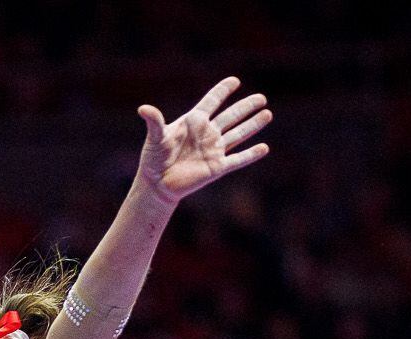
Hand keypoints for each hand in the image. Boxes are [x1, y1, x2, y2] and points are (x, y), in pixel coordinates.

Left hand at [136, 78, 272, 205]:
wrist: (157, 184)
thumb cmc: (153, 159)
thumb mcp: (155, 138)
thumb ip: (154, 122)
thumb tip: (143, 109)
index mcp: (194, 121)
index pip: (212, 101)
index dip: (222, 91)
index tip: (235, 81)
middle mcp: (207, 133)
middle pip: (231, 116)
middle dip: (246, 106)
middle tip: (262, 97)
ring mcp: (214, 149)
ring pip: (238, 134)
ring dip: (253, 125)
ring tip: (267, 114)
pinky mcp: (217, 167)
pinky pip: (238, 160)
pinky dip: (250, 155)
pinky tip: (264, 148)